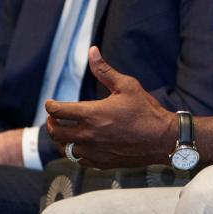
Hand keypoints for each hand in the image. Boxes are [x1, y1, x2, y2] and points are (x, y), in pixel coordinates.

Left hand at [46, 47, 175, 168]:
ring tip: (65, 131)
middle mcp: (88, 135)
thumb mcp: (126, 85)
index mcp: (92, 114)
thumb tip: (92, 51)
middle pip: (55, 132)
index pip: (58, 111)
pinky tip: (81, 144)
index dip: (50, 105)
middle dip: (51, 123)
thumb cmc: (145, 110)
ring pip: (65, 149)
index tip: (50, 102)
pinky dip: (75, 151)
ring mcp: (93, 151)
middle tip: (54, 117)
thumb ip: (104, 70)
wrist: (162, 138)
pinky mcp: (101, 162)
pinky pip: (79, 159)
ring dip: (61, 139)